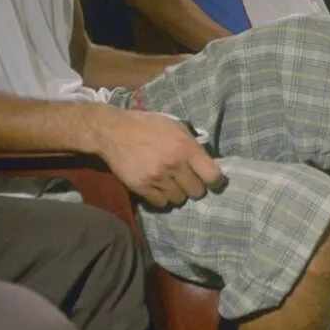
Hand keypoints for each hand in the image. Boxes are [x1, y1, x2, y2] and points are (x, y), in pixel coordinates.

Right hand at [95, 111, 224, 207]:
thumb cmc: (148, 126)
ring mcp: (157, 177)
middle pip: (197, 191)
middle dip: (194, 186)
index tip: (213, 182)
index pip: (212, 175)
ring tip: (170, 183)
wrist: (113, 131)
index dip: (216, 181)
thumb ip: (191, 144)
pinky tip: (158, 187)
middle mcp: (174, 164)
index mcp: (186, 147)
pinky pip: (161, 202)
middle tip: (187, 180)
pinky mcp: (141, 187)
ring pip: (179, 199)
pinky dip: (162, 197)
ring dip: (177, 192)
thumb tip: (206, 161)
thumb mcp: (175, 126)